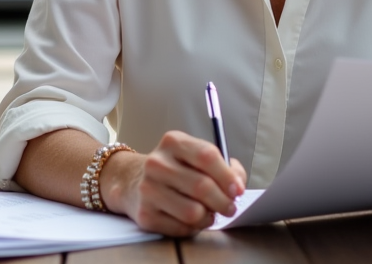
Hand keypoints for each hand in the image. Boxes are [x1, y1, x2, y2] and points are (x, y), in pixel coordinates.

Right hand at [101, 130, 245, 235]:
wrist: (133, 181)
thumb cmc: (175, 169)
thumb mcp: (194, 156)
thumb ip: (223, 166)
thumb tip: (238, 185)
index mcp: (173, 142)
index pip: (206, 156)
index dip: (228, 176)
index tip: (238, 190)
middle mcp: (157, 163)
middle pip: (202, 186)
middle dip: (223, 201)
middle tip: (229, 207)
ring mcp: (148, 189)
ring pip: (193, 212)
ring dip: (208, 217)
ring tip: (208, 213)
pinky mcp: (144, 214)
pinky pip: (181, 228)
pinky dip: (193, 227)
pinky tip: (191, 219)